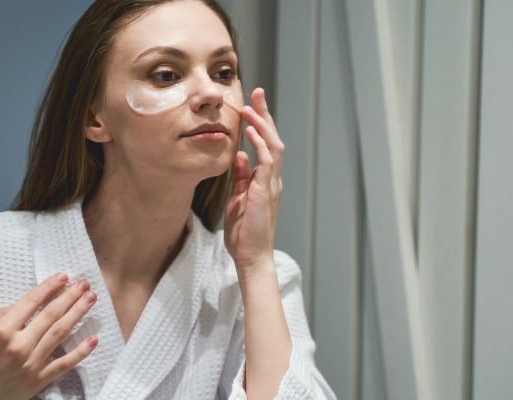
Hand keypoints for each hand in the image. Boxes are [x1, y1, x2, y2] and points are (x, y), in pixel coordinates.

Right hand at [0, 273, 97, 399]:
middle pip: (51, 315)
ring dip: (78, 314)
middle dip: (70, 296)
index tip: (63, 276)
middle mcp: (20, 344)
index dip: (49, 287)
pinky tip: (94, 339)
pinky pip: (64, 364)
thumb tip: (18, 305)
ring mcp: (32, 362)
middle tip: (84, 284)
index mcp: (2, 330)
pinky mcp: (39, 379)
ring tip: (91, 299)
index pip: (31, 302)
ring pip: (60, 333)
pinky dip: (81, 352)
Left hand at [224, 87, 283, 273]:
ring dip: (262, 124)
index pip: (265, 144)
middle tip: (257, 92)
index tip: (251, 104)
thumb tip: (239, 155)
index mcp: (265, 179)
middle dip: (265, 114)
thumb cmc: (244, 232)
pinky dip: (260, 144)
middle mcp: (272, 178)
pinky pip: (267, 161)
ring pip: (273, 145)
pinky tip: (250, 132)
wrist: (251, 256)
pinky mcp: (266, 190)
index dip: (259, 123)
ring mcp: (272, 183)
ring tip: (250, 107)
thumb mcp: (238, 197)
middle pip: (272, 137)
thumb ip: (241, 176)